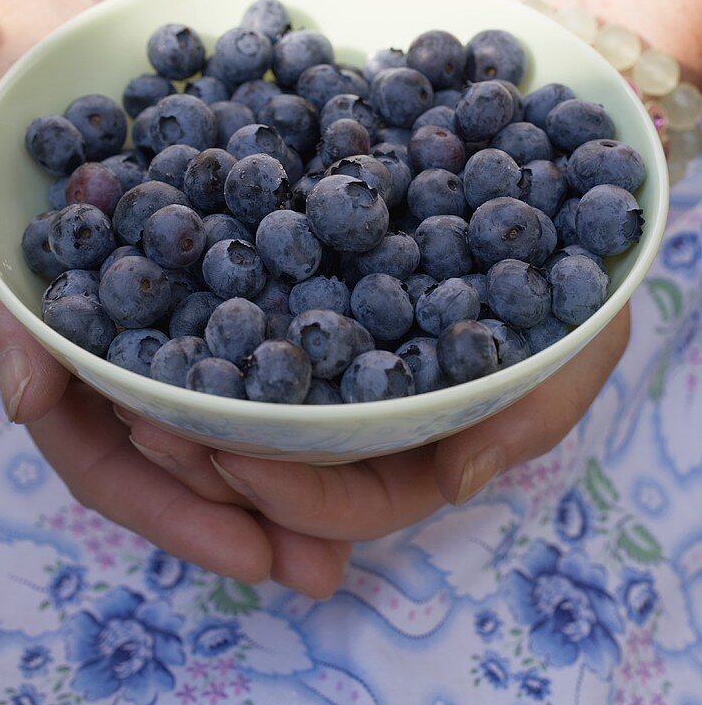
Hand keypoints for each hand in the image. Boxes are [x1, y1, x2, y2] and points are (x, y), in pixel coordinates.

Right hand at [0, 259, 350, 594]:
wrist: (11, 132)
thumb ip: (3, 327)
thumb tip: (28, 403)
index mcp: (70, 387)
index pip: (118, 474)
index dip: (179, 520)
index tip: (250, 562)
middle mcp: (129, 373)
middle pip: (193, 462)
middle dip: (259, 516)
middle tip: (325, 568)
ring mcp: (177, 328)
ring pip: (235, 412)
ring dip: (297, 463)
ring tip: (374, 505)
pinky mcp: (223, 274)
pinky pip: (267, 333)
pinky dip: (312, 368)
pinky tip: (367, 393)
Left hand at [126, 305, 629, 557]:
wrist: (548, 201)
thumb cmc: (576, 290)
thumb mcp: (581, 349)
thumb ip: (531, 417)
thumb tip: (457, 481)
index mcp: (419, 451)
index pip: (349, 502)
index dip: (292, 494)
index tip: (232, 461)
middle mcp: (360, 418)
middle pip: (277, 465)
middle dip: (207, 459)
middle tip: (143, 428)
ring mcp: (326, 361)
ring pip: (245, 404)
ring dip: (182, 402)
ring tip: (123, 381)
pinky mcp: (299, 297)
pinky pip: (238, 322)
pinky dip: (192, 323)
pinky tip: (150, 297)